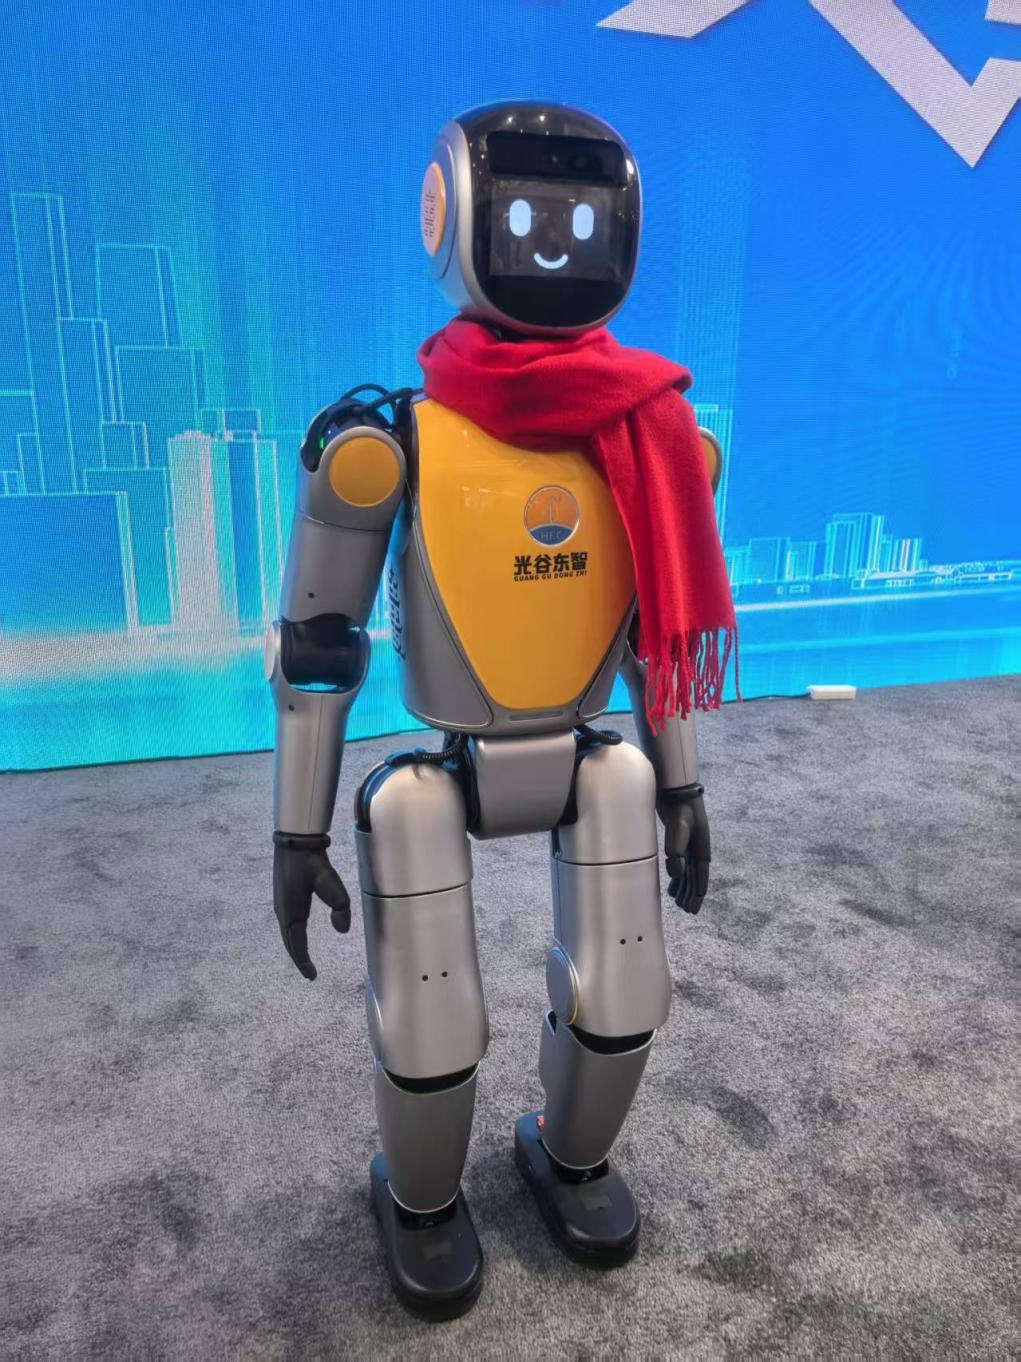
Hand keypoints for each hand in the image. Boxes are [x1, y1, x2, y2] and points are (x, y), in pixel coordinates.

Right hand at [272, 832, 350, 979]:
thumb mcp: (332, 883)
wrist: (296, 841)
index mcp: (291, 913)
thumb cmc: (313, 862)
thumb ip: (340, 908)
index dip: (304, 962)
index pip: (297, 945)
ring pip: (287, 933)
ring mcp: (281, 905)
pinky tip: (300, 935)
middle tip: (310, 973)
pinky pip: (288, 924)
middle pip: (289, 943)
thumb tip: (342, 931)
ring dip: (295, 947)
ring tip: (305, 959)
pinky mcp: (283, 898)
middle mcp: (282, 912)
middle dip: (299, 959)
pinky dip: (293, 935)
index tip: (312, 976)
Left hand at [657, 785, 710, 915]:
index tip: (693, 909)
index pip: (701, 878)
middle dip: (691, 894)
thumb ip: (677, 849)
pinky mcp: (679, 840)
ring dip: (684, 886)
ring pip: (688, 872)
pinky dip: (678, 875)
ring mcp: (689, 845)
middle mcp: (697, 849)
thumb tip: (676, 874)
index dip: (697, 894)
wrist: (676, 789)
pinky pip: (681, 863)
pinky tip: (673, 882)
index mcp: (702, 849)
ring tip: (677, 900)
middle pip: (696, 877)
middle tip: (685, 909)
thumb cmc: (680, 808)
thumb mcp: (679, 827)